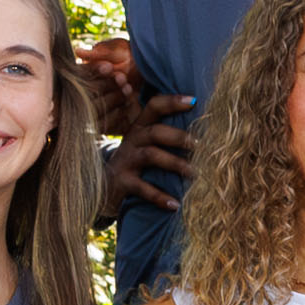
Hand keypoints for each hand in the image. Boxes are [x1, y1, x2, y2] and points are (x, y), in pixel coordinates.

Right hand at [107, 82, 195, 215]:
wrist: (100, 187)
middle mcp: (132, 140)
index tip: (194, 100)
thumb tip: (203, 131)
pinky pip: (142, 188)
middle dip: (181, 137)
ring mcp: (126, 160)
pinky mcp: (122, 181)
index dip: (172, 101)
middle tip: (203, 146)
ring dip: (176, 164)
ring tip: (197, 174)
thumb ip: (167, 134)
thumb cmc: (134, 163)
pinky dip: (159, 197)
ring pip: (152, 155)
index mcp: (140, 127)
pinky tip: (175, 205)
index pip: (154, 106)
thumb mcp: (146, 145)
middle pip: (156, 131)